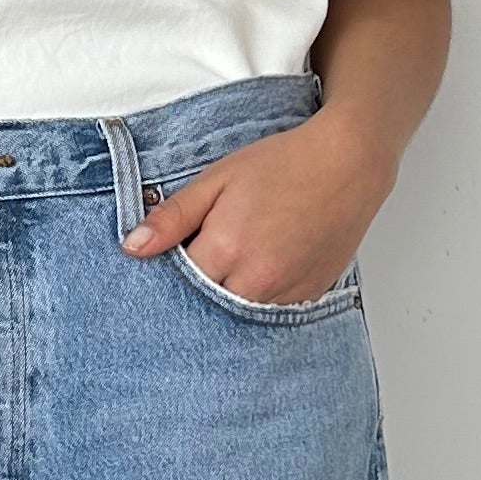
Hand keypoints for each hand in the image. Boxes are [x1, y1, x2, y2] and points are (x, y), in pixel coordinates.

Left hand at [120, 116, 389, 304]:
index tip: (174, 256)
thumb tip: (133, 247)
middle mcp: (255, 281)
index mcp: (226, 249)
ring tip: (234, 263)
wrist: (348, 164)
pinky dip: (257, 299)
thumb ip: (173, 216)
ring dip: (227, 297)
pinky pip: (269, 313)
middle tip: (204, 258)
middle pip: (205, 305)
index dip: (170, 270)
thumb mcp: (218, 180)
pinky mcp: (308, 297)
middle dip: (197, 289)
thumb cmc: (284, 164)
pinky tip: (260, 271)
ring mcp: (284, 293)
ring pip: (237, 315)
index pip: (177, 282)